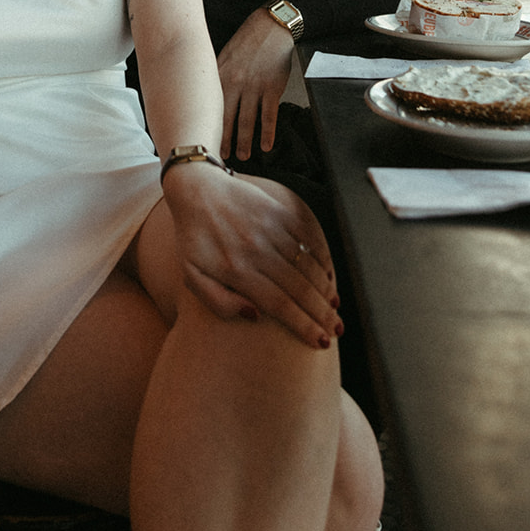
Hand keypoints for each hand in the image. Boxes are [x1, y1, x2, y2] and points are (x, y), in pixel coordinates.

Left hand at [161, 164, 340, 350]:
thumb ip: (219, 302)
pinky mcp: (278, 211)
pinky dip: (322, 257)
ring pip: (307, 264)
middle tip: (336, 331)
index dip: (303, 325)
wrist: (196, 189)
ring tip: (335, 308)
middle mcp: (256, 249)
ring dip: (325, 289)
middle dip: (322, 313)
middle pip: (299, 288)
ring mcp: (270, 228)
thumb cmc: (194, 238)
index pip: (279, 304)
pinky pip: (308, 237)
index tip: (320, 341)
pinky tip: (328, 275)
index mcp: (236, 269)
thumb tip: (255, 316)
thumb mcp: (192, 276)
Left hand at [217, 7, 296, 158]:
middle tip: (220, 157)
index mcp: (219, 75)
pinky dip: (268, 133)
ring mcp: (254, 86)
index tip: (202, 139)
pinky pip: (269, 115)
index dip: (205, 125)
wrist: (271, 27)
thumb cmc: (247, 41)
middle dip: (223, 140)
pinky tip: (266, 146)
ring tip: (242, 156)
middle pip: (226, 118)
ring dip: (244, 141)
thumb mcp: (224, 55)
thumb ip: (217, 77)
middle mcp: (235, 83)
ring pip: (247, 120)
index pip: (208, 106)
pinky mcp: (272, 88)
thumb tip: (208, 98)